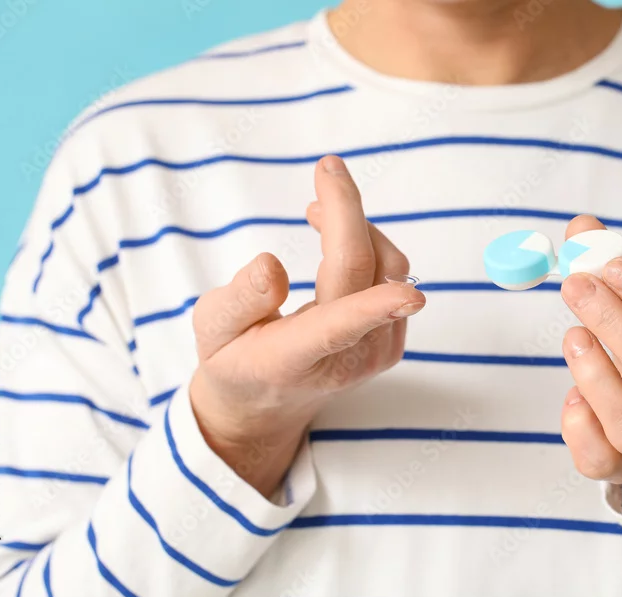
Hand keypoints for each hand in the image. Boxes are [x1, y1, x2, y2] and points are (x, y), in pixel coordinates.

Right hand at [188, 155, 425, 497]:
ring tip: (316, 211)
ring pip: (387, 267)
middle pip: (361, 271)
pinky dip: (368, 247)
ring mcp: (375, 355)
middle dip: (347, 210)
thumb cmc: (233, 358)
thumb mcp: (212, 329)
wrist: (266, 404)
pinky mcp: (392, 343)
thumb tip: (271, 265)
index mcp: (293, 359)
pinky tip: (337, 243)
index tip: (409, 295)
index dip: (373, 307)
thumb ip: (240, 300)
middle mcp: (345, 361)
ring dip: (357, 227)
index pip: (336, 328)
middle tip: (326, 168)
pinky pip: (393, 276)